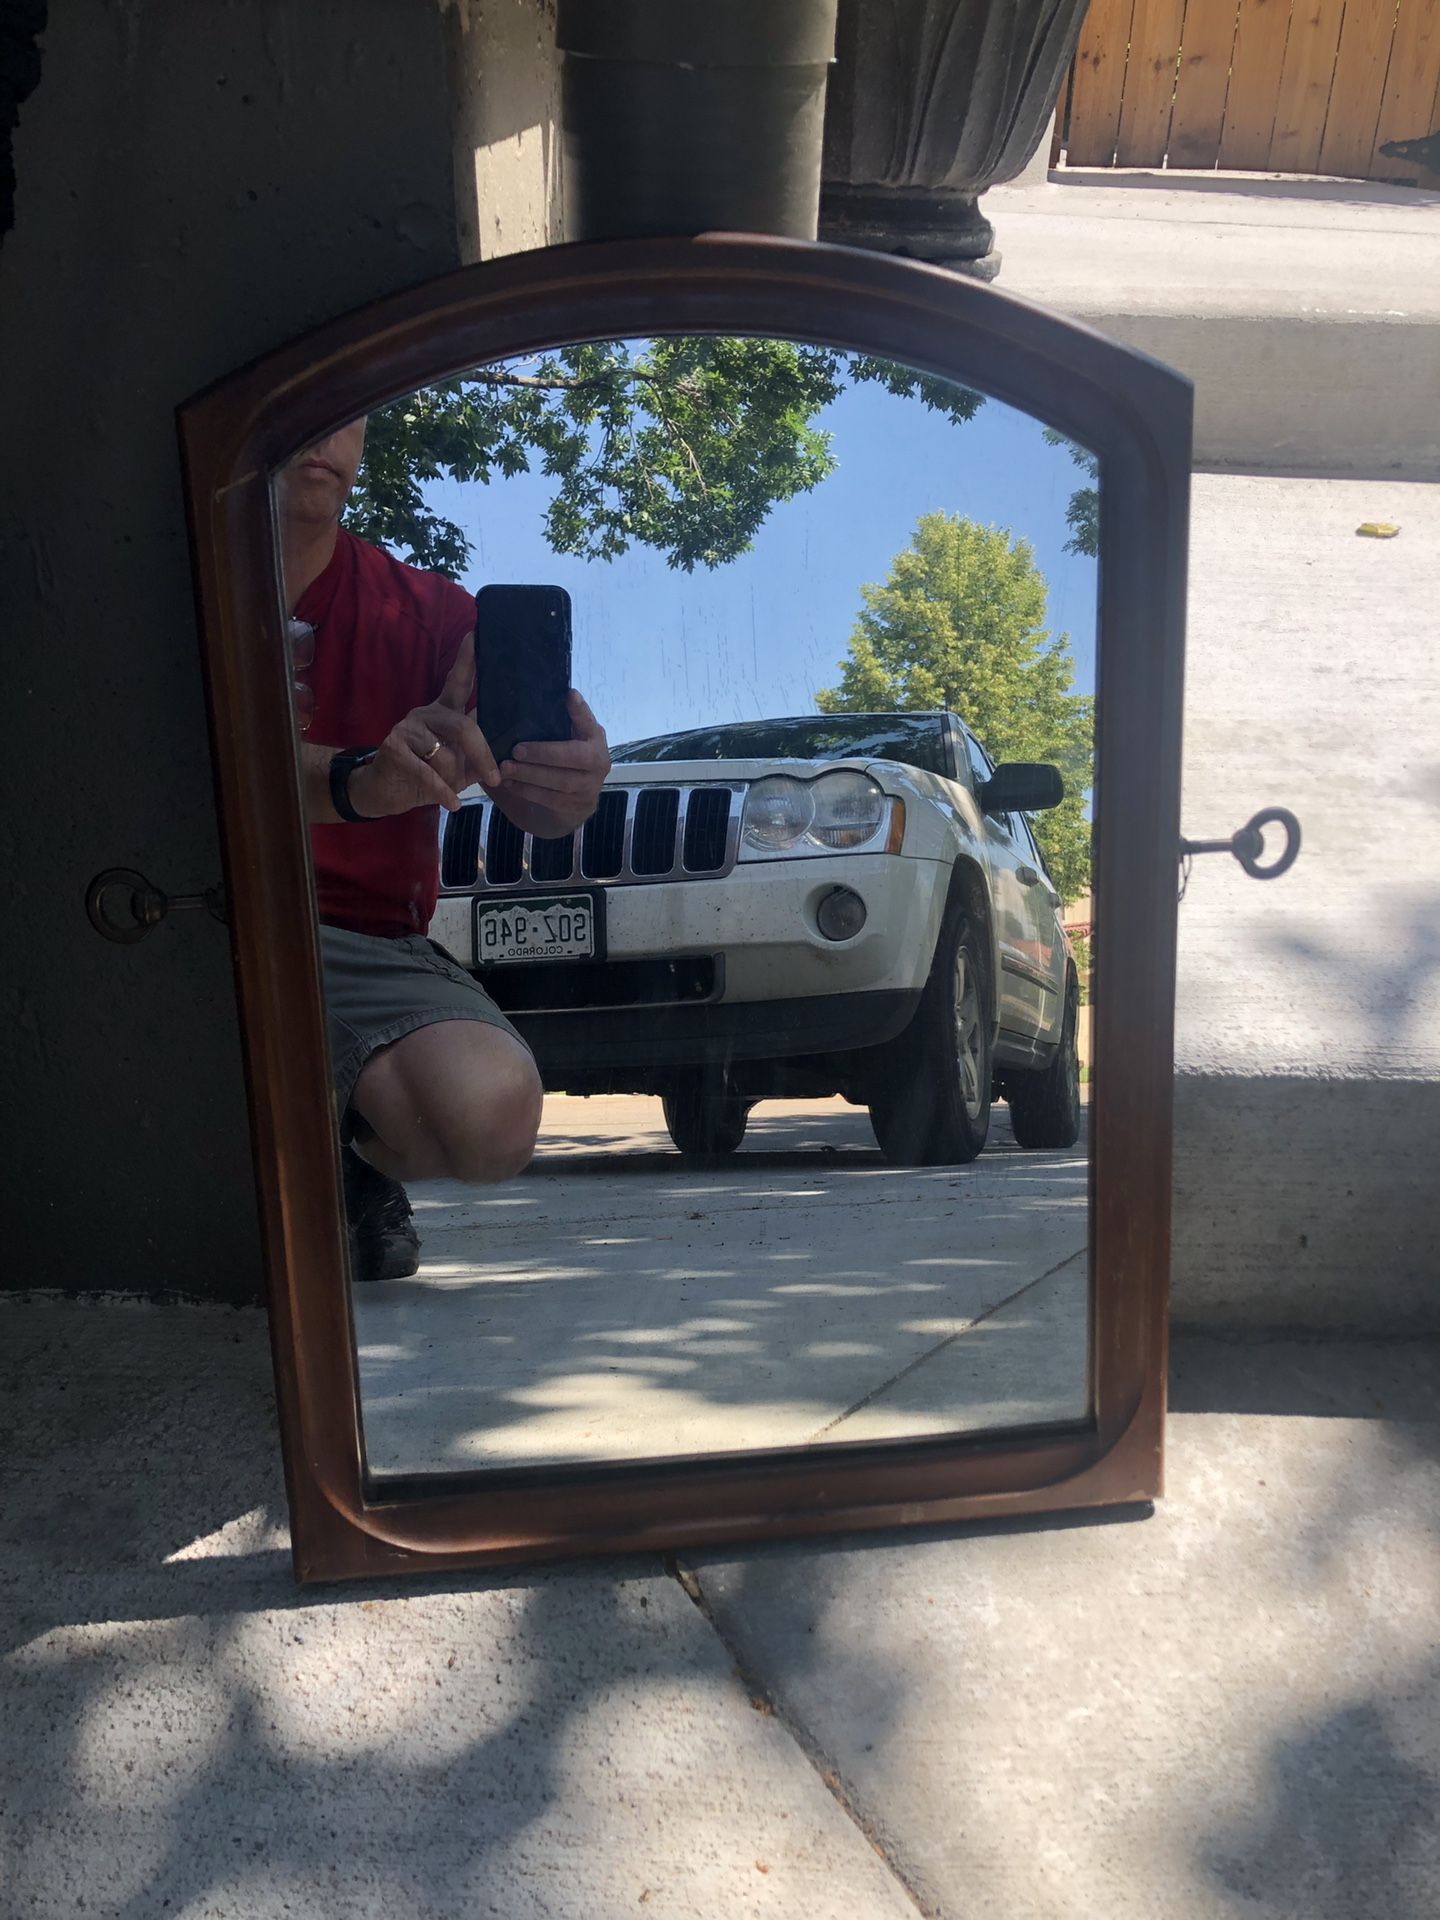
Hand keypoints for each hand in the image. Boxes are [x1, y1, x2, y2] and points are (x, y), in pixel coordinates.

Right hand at [347, 633, 498, 818]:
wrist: (385, 791)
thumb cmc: (426, 775)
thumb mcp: (459, 766)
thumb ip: (480, 757)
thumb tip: (509, 756)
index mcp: (444, 712)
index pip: (458, 682)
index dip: (467, 660)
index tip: (476, 636)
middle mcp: (426, 714)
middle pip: (463, 725)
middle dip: (483, 754)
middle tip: (495, 777)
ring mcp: (408, 728)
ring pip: (445, 753)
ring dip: (453, 778)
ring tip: (453, 792)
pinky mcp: (394, 747)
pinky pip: (427, 771)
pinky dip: (442, 791)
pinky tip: (450, 803)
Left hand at [494, 691, 611, 836]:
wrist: (571, 803)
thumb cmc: (559, 762)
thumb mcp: (558, 739)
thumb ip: (548, 722)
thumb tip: (515, 701)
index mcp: (594, 737)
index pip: (589, 721)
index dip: (580, 710)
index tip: (569, 695)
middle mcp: (598, 760)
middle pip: (574, 755)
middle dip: (544, 752)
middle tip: (516, 750)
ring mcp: (590, 786)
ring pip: (561, 781)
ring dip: (530, 774)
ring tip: (506, 768)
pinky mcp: (577, 806)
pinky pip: (551, 799)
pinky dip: (527, 791)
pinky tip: (509, 783)